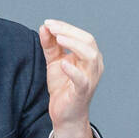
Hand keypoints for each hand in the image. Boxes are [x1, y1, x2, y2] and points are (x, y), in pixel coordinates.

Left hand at [39, 19, 101, 137]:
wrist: (65, 114)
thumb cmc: (63, 87)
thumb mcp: (54, 62)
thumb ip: (50, 45)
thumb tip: (44, 27)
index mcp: (89, 56)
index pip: (81, 35)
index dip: (65, 27)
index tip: (48, 23)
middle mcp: (94, 65)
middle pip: (88, 41)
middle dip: (69, 31)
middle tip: (51, 27)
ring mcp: (90, 78)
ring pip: (90, 56)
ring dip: (74, 45)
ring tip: (59, 39)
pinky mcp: (83, 91)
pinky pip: (82, 79)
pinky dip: (73, 70)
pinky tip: (63, 63)